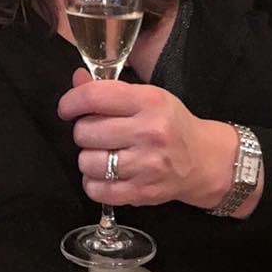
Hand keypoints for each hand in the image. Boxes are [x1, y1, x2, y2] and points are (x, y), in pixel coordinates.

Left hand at [57, 68, 236, 208]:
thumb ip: (109, 89)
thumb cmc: (170, 124)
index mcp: (149, 101)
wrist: (204, 161)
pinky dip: (94, 183)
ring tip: (103, 155)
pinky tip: (106, 175)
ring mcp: (146, 166)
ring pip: (87, 162)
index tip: (67, 108)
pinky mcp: (143, 193)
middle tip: (97, 133)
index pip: (94, 96)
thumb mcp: (147, 97)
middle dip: (84, 132)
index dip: (71, 102)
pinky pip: (96, 190)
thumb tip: (77, 79)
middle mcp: (149, 132)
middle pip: (85, 132)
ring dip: (88, 158)